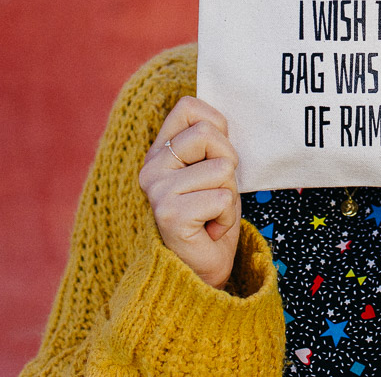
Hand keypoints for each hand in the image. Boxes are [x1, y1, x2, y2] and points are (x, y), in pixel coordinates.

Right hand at [139, 96, 241, 288]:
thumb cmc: (212, 218)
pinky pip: (223, 198)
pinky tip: (209, 231)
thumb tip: (220, 114)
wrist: (202, 272)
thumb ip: (211, 141)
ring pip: (222, 168)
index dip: (217, 127)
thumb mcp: (214, 170)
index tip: (214, 158)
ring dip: (229, 195)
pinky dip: (227, 217)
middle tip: (216, 194)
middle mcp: (151, 168)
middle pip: (209, 134)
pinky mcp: (169, 214)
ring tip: (212, 215)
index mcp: (159, 152)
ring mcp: (157, 191)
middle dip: (229, 164)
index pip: (188, 107)